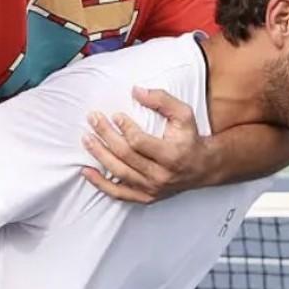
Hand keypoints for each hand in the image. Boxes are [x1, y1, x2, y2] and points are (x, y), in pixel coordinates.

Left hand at [81, 88, 210, 203]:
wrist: (203, 168)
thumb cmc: (190, 138)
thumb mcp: (184, 114)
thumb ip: (162, 100)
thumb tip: (136, 91)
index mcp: (171, 155)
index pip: (140, 142)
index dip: (125, 128)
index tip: (115, 115)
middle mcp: (161, 175)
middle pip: (125, 155)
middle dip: (106, 135)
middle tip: (93, 119)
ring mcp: (151, 188)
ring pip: (118, 173)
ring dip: (99, 154)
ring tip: (86, 138)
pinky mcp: (145, 197)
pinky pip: (118, 193)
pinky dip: (100, 183)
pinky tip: (85, 171)